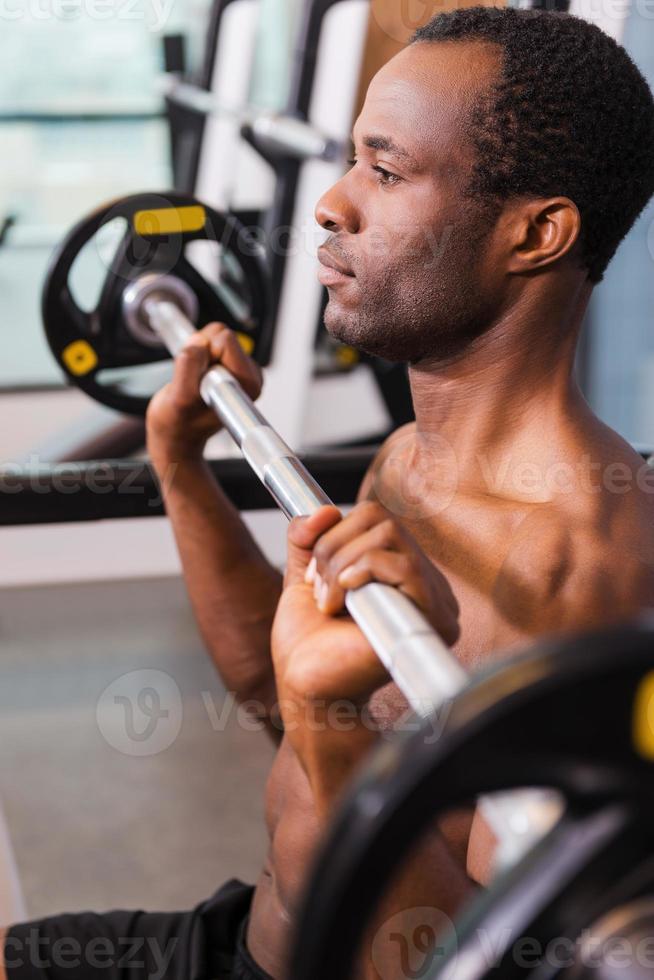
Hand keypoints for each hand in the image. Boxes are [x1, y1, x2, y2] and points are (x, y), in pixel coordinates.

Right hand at [146, 322, 262, 465]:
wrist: (177, 433)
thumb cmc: (179, 423)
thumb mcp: (179, 398)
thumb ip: (189, 367)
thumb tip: (199, 341)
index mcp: (247, 385)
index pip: (225, 342)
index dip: (203, 355)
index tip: (200, 381)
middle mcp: (250, 376)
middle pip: (221, 334)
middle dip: (201, 353)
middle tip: (194, 380)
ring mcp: (240, 369)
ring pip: (213, 335)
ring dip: (197, 355)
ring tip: (194, 381)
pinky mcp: (229, 364)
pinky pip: (208, 340)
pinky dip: (196, 356)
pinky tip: (196, 378)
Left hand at [307, 501, 459, 644]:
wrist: (307, 685)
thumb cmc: (310, 643)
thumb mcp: (303, 576)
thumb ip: (308, 538)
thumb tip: (322, 509)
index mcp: (400, 572)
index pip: (379, 518)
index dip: (338, 532)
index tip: (315, 571)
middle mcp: (424, 584)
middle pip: (385, 521)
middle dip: (335, 547)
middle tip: (319, 587)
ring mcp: (431, 603)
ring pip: (391, 538)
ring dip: (343, 563)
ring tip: (330, 600)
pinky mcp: (429, 622)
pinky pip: (406, 568)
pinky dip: (364, 572)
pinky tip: (345, 602)